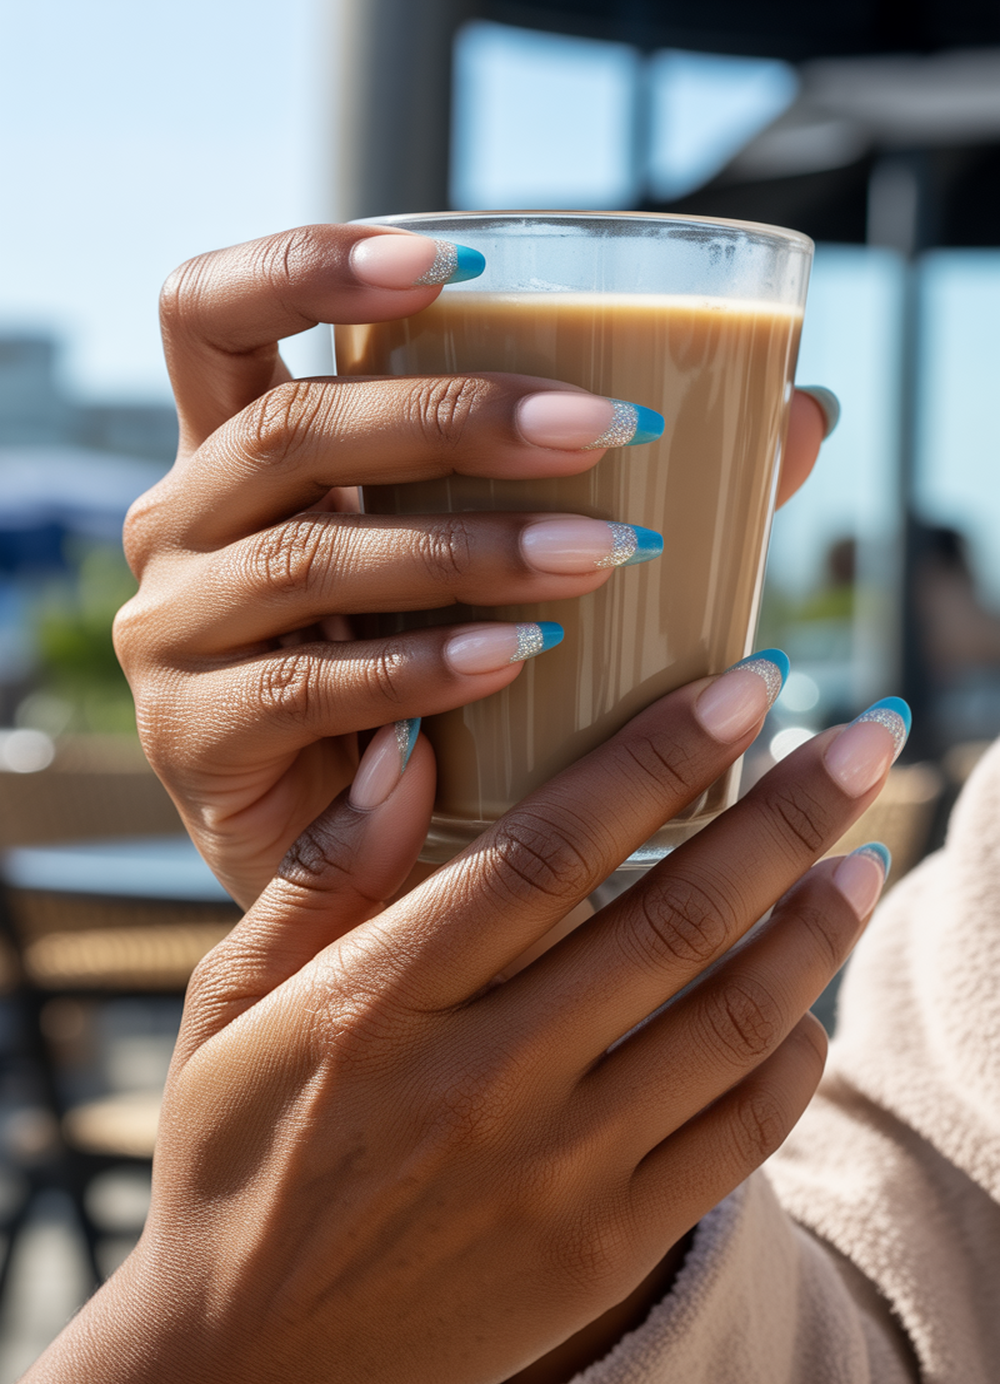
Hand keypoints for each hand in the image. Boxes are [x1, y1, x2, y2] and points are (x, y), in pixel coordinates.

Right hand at [0, 666, 902, 1383]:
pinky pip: (732, 1143)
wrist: (245, 1362)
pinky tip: (811, 1003)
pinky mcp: (598, 1250)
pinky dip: (788, 1062)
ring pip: (723, 1024)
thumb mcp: (232, 1001)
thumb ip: (324, 873)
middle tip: (863, 736)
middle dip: (784, 815)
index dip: (658, 756)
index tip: (742, 687)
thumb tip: (407, 746)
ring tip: (863, 856)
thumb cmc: (235, 1157)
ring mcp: (551, 1174)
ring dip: (812, 929)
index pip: (549, 848)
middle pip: (669, 920)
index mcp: (380, 999)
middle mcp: (480, 1081)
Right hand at [114, 223, 831, 908]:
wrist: (367, 861)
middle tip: (602, 431)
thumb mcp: (500, 563)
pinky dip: (418, 668)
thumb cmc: (441, 688)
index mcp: (239, 455)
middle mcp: (184, 527)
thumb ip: (620, 486)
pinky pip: (304, 688)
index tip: (451, 267)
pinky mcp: (190, 737)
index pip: (213, 312)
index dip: (308, 266)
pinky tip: (514, 659)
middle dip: (451, 421)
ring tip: (601, 554)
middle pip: (288, 428)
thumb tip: (799, 415)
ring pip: (307, 558)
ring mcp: (173, 633)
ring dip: (466, 548)